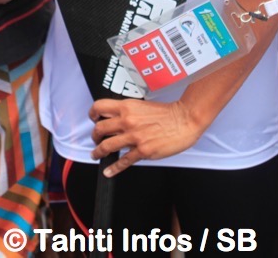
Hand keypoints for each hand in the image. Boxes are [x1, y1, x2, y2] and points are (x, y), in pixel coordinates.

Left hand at [89, 98, 203, 176]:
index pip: (100, 107)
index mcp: (127, 107)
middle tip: (96, 139)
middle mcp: (128, 121)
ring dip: (98, 152)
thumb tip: (118, 120)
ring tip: (97, 154)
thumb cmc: (168, 113)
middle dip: (94, 136)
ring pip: (107, 146)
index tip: (93, 119)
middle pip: (99, 128)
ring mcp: (134, 137)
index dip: (93, 114)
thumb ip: (129, 112)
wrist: (185, 119)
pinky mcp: (143, 151)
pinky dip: (113, 168)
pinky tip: (109, 171)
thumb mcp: (143, 105)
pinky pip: (123, 161)